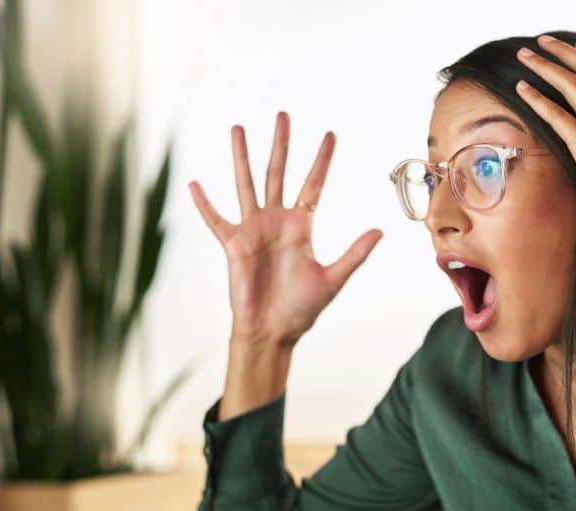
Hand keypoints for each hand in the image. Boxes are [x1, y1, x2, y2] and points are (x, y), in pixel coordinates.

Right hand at [189, 113, 382, 345]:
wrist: (273, 331)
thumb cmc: (302, 309)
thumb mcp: (334, 278)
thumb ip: (355, 253)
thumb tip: (381, 230)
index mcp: (301, 226)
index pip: (313, 185)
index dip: (322, 160)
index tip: (330, 134)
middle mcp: (276, 221)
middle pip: (279, 173)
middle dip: (282, 144)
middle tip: (283, 114)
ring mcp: (253, 230)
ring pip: (247, 183)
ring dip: (243, 156)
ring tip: (239, 128)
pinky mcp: (233, 244)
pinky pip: (216, 219)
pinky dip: (205, 203)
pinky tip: (195, 184)